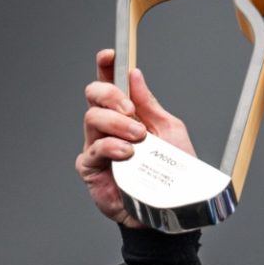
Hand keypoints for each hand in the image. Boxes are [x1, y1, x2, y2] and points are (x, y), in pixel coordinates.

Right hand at [75, 49, 196, 226]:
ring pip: (92, 119)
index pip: (109, 84)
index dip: (105, 67)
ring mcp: (96, 146)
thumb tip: (136, 75)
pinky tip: (127, 153)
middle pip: (93, 96)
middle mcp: (107, 127)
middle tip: (130, 109)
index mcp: (126, 115)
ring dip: (117, 124)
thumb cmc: (171, 172)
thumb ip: (150, 105)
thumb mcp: (169, 131)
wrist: (172, 209)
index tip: (109, 56)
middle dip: (110, 94)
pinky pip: (94, 149)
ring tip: (138, 138)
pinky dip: (111, 147)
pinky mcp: (91, 168)